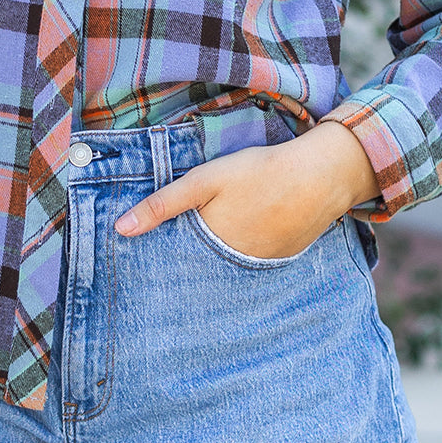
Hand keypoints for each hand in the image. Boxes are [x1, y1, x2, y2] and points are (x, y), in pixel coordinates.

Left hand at [114, 120, 379, 259]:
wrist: (321, 177)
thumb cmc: (259, 173)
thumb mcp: (204, 180)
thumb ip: (163, 204)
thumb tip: (121, 229)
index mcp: (211, 247)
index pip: (176, 265)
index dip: (161, 263)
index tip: (143, 266)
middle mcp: (234, 266)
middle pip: (201, 269)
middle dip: (185, 268)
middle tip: (170, 261)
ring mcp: (260, 266)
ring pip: (226, 268)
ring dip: (215, 264)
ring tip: (204, 250)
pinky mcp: (281, 259)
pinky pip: (252, 264)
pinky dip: (242, 255)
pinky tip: (242, 239)